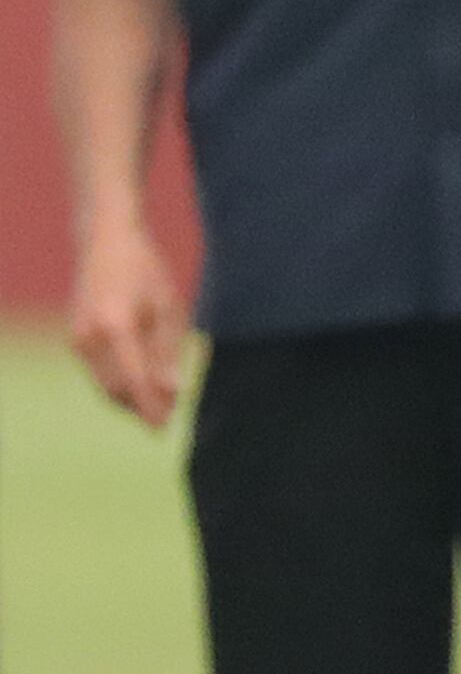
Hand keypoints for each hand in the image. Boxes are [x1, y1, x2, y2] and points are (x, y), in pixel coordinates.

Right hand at [70, 216, 187, 428]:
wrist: (104, 242)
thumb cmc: (145, 271)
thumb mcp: (169, 308)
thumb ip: (168, 352)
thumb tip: (172, 392)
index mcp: (116, 327)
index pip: (134, 381)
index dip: (150, 408)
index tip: (162, 431)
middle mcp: (90, 336)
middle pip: (117, 390)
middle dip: (142, 408)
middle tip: (170, 418)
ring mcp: (78, 338)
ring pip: (105, 385)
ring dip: (131, 400)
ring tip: (161, 404)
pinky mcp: (76, 339)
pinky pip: (98, 373)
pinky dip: (120, 384)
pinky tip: (143, 384)